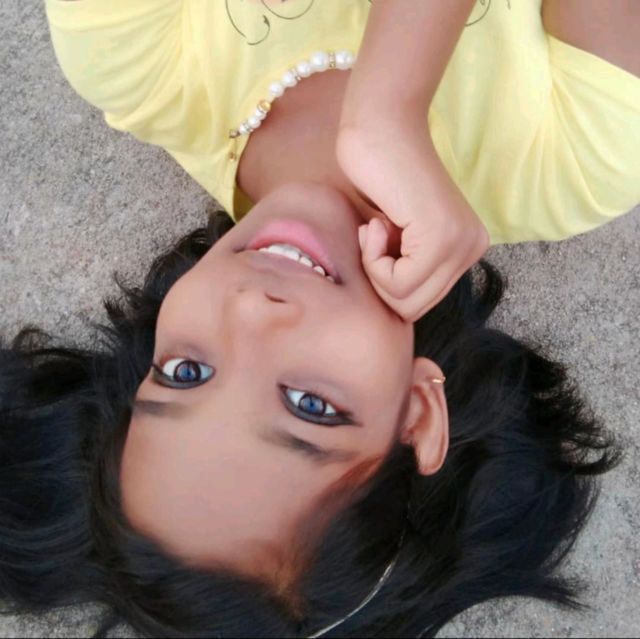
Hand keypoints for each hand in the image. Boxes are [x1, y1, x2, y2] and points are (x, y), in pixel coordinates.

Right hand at [336, 121, 489, 322]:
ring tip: (376, 228)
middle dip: (380, 281)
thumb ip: (406, 268)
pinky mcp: (440, 237)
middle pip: (414, 309)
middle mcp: (472, 248)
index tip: (380, 239)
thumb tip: (395, 309)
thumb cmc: (378, 175)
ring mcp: (460, 243)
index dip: (386, 281)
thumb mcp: (397, 237)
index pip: (420, 302)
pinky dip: (373, 259)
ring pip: (405, 301)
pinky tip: (376, 223)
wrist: (379, 126)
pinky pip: (397, 282)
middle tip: (375, 236)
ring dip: (375, 270)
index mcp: (466, 249)